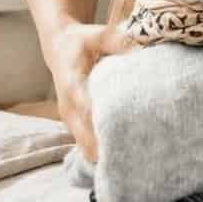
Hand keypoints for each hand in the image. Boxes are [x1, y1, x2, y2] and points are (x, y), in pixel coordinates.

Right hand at [41, 21, 135, 162]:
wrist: (58, 47)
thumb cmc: (81, 41)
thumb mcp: (97, 35)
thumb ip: (118, 42)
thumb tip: (144, 51)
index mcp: (71, 82)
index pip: (85, 106)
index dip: (101, 123)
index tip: (120, 136)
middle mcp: (67, 104)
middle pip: (84, 134)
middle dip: (105, 147)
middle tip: (132, 161)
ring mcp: (68, 116)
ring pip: (84, 143)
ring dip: (103, 154)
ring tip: (129, 166)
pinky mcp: (73, 122)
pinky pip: (84, 142)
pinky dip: (99, 152)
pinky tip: (119, 163)